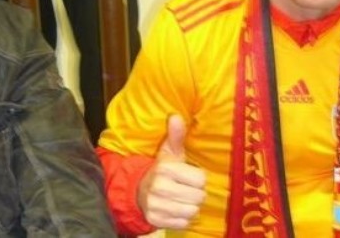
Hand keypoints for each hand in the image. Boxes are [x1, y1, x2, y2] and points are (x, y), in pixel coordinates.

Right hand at [137, 115, 206, 229]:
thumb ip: (176, 136)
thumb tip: (176, 116)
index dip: (198, 179)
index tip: (190, 176)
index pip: (201, 179)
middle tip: (187, 189)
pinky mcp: (156, 220)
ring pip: (192, 211)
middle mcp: (160, 187)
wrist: (138, 192)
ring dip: (191, 207)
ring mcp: (157, 206)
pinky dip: (183, 218)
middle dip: (196, 194)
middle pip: (199, 197)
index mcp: (166, 168)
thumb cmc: (162, 171)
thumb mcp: (169, 153)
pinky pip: (183, 223)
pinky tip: (176, 210)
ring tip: (183, 199)